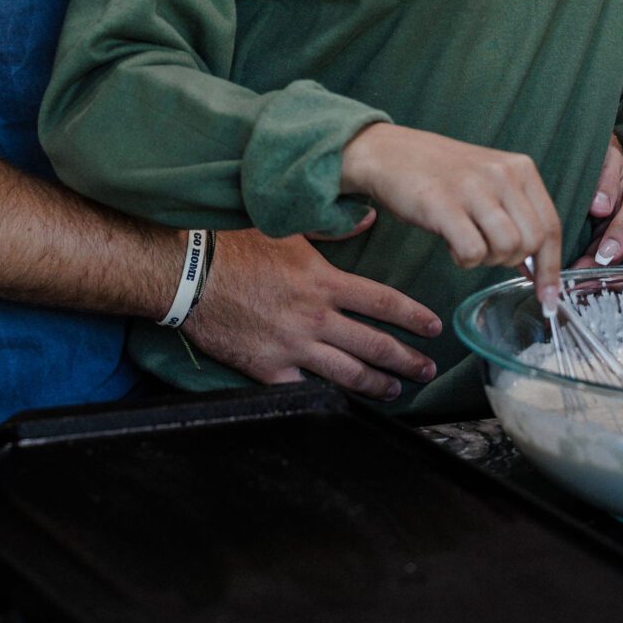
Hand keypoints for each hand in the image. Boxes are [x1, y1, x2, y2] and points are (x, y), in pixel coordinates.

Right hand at [185, 226, 441, 401]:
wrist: (189, 273)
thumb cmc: (236, 245)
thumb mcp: (288, 228)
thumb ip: (333, 227)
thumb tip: (369, 218)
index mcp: (324, 282)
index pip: (383, 303)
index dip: (413, 317)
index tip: (433, 327)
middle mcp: (315, 318)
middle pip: (375, 346)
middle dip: (407, 361)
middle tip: (427, 370)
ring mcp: (293, 347)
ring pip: (348, 374)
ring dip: (377, 385)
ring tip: (394, 390)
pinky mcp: (268, 368)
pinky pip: (304, 390)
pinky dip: (324, 398)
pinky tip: (339, 404)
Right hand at [341, 123, 561, 305]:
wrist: (389, 152)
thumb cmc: (441, 174)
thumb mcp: (489, 182)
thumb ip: (516, 216)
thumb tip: (537, 268)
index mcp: (520, 168)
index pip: (551, 226)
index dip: (552, 268)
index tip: (549, 297)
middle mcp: (502, 174)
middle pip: (532, 242)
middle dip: (511, 260)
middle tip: (486, 251)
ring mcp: (473, 187)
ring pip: (507, 248)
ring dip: (487, 260)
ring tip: (467, 244)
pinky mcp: (443, 204)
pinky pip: (472, 252)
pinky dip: (463, 260)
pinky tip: (451, 243)